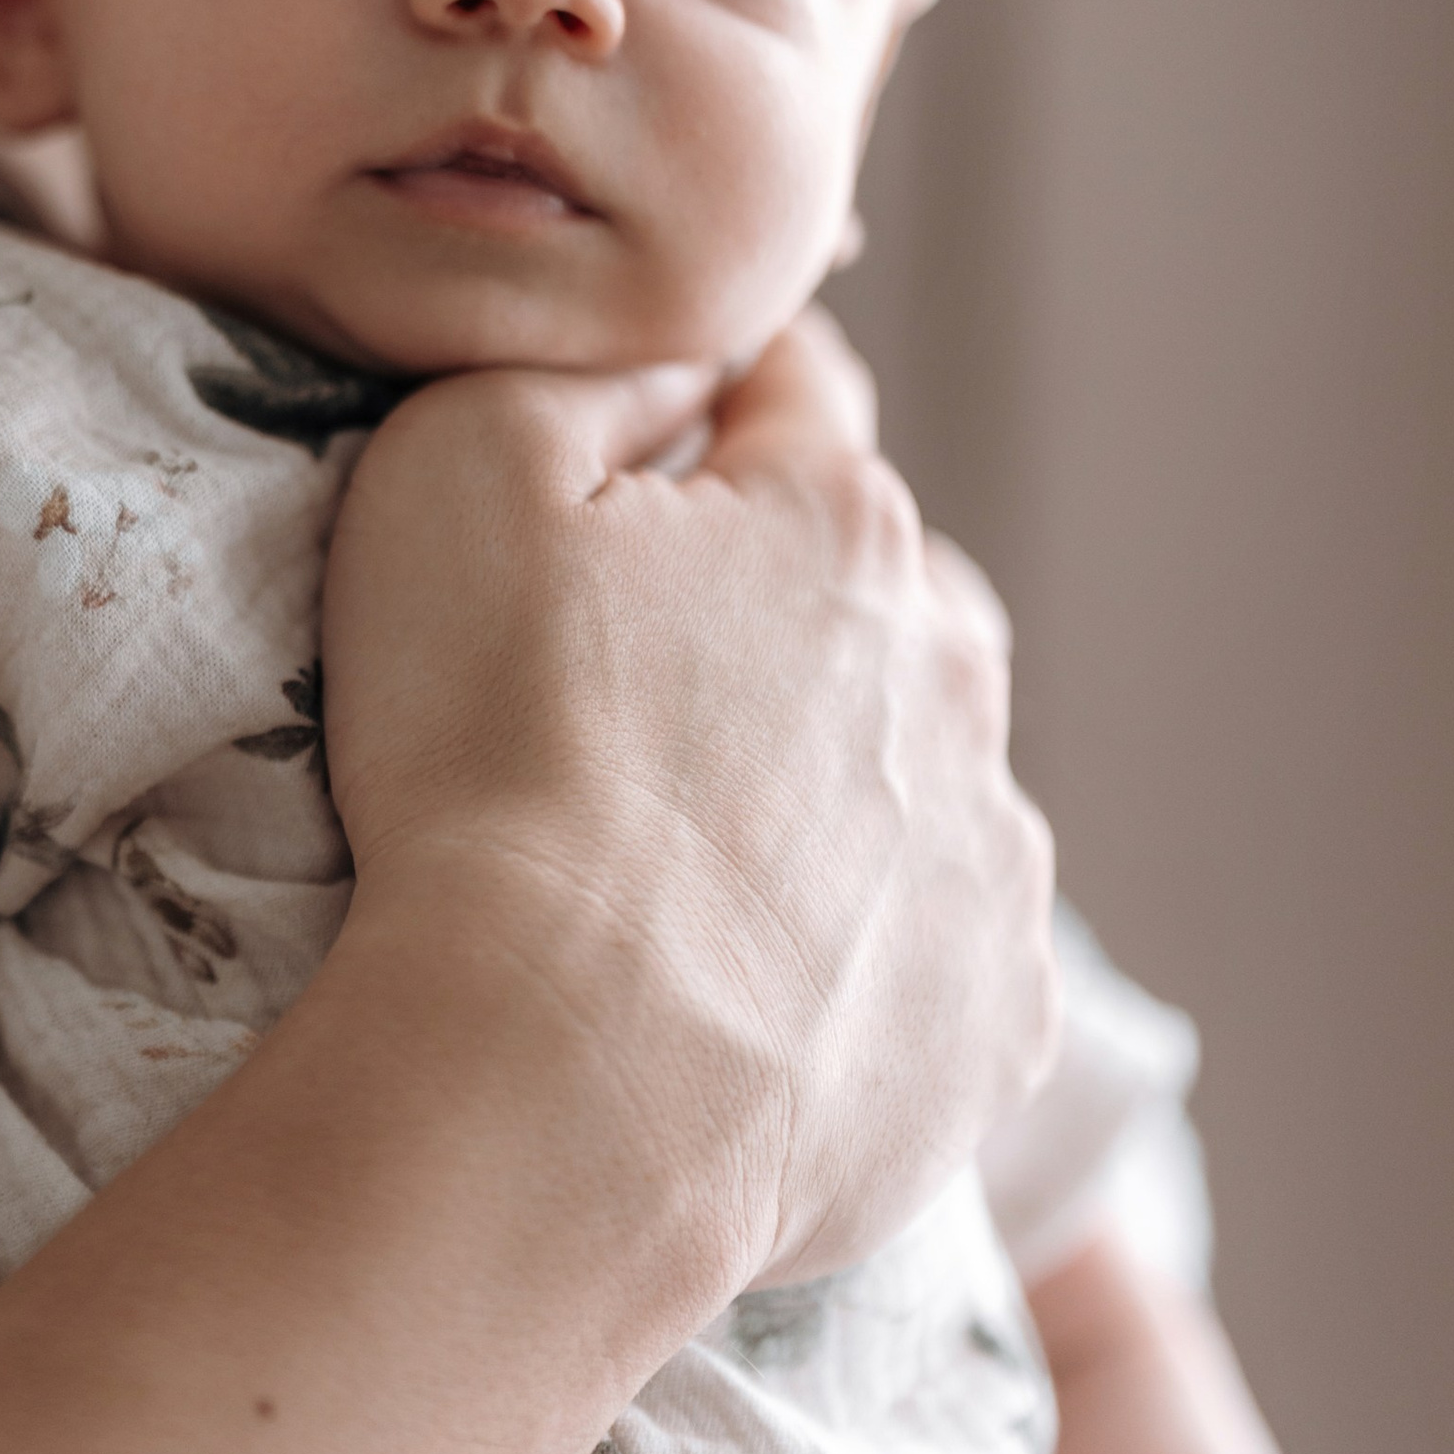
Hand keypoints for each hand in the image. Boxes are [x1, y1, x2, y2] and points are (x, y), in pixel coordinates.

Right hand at [321, 310, 1058, 1308]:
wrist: (567, 1088)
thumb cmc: (487, 762)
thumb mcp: (456, 472)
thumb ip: (576, 370)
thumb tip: (672, 365)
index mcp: (839, 521)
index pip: (791, 389)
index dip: (698, 405)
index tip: (625, 470)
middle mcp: (956, 667)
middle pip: (872, 585)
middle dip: (780, 605)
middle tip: (631, 695)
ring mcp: (993, 853)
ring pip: (917, 765)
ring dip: (831, 780)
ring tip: (682, 864)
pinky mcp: (998, 1019)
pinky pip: (939, 942)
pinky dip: (863, 946)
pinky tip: (745, 984)